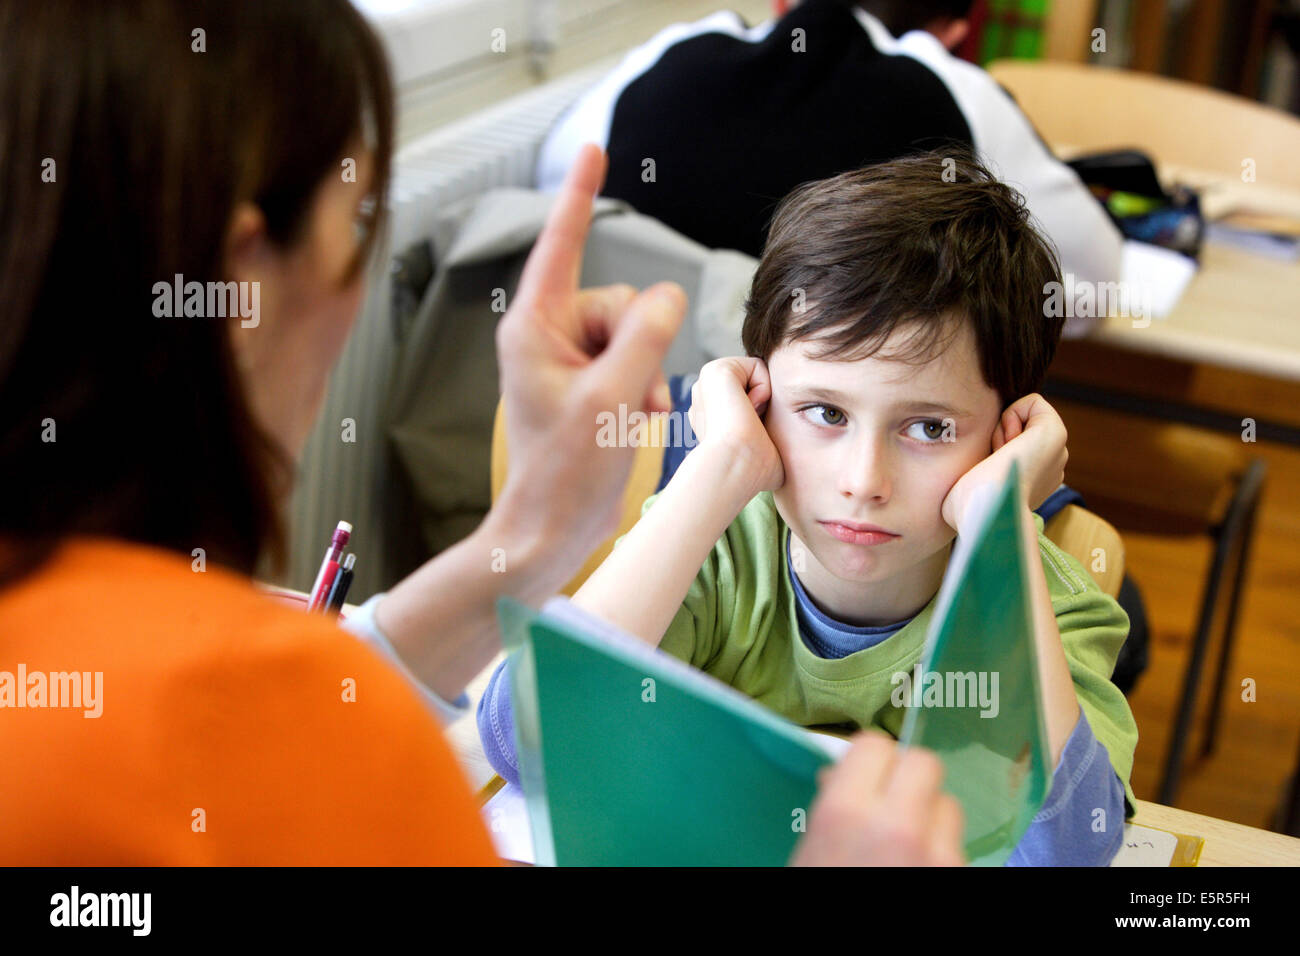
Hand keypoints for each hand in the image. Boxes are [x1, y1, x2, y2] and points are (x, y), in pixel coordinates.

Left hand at [492, 144, 685, 577]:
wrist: (552, 531)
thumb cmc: (563, 472)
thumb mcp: (610, 397)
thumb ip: (645, 335)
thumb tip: (667, 295)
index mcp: (535, 327)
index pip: (562, 244)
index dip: (581, 195)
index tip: (594, 150)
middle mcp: (549, 336)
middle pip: (620, 300)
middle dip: (641, 344)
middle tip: (631, 395)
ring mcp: (569, 362)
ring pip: (635, 333)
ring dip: (647, 372)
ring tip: (634, 416)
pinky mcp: (588, 385)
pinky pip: (635, 361)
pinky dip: (645, 387)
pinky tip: (639, 420)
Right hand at [687, 356, 784, 496]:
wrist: (737, 466)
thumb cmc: (753, 471)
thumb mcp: (764, 451)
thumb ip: (769, 437)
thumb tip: (796, 453)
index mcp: (712, 417)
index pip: (752, 400)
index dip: (763, 415)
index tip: (755, 436)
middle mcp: (706, 399)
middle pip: (756, 385)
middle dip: (762, 403)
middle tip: (752, 427)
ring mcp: (707, 384)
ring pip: (758, 375)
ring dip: (762, 397)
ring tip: (748, 420)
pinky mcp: (716, 369)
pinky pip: (757, 365)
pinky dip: (762, 386)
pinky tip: (748, 408)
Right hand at [790, 731, 965, 866]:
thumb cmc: (819, 882)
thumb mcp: (811, 843)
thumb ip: (834, 803)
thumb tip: (841, 776)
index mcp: (845, 811)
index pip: (876, 744)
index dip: (872, 757)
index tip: (867, 771)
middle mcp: (896, 825)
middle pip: (924, 762)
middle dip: (910, 776)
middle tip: (894, 799)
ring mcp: (935, 852)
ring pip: (948, 803)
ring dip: (930, 815)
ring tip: (908, 839)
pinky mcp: (958, 871)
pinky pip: (957, 842)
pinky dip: (939, 849)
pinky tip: (918, 864)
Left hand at [941, 393, 1067, 533]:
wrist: (982, 510)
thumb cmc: (966, 508)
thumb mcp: (964, 488)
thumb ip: (970, 471)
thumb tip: (952, 461)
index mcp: (1031, 481)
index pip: (1008, 446)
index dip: (989, 449)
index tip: (984, 471)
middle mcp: (1049, 466)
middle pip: (1015, 427)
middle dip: (997, 437)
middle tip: (991, 463)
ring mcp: (1056, 451)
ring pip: (1021, 416)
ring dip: (1001, 430)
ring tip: (999, 456)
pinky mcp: (1056, 432)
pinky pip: (1033, 402)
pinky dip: (1012, 415)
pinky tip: (1007, 443)